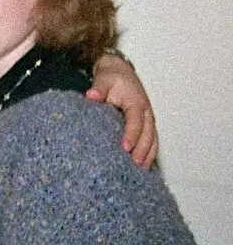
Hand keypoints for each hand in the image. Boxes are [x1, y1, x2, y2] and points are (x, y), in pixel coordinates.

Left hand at [87, 53, 156, 168]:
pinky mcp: (146, 125)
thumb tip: (92, 95)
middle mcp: (146, 112)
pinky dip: (149, 154)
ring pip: (153, 140)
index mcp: (136, 103)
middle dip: (142, 151)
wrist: (120, 72)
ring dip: (148, 155)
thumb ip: (99, 88)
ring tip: (140, 171)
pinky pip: (151, 141)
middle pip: (148, 134)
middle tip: (133, 165)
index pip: (136, 121)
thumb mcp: (103, 80)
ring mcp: (148, 119)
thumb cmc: (112, 78)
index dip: (132, 135)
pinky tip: (143, 167)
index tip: (125, 148)